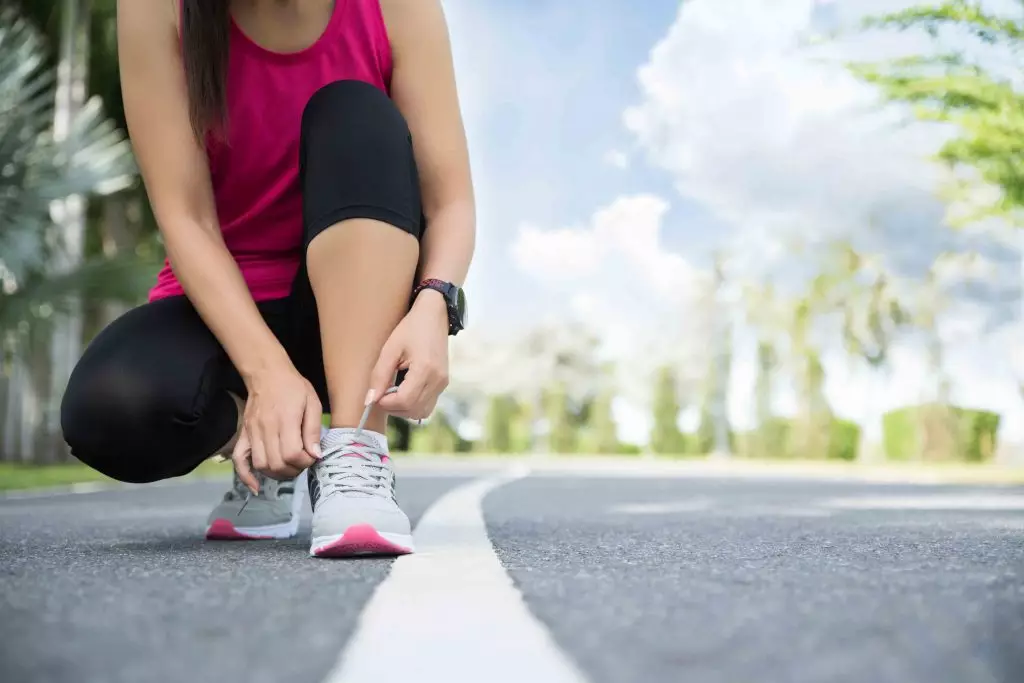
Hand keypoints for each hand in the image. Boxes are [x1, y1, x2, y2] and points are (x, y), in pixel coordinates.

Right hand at [232, 361, 321, 492]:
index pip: (292, 454)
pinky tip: (256, 486)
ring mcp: (252, 433)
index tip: (312, 456)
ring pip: (261, 465)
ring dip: (277, 474)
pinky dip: (246, 476)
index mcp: (285, 420)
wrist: (267, 373)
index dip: (305, 462)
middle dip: (294, 470)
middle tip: (303, 462)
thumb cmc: (293, 387)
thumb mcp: (312, 403)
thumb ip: (314, 430)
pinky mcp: (243, 434)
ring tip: (289, 467)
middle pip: (277, 464)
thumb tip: (316, 455)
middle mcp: (265, 429)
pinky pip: (239, 460)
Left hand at [367, 292, 449, 419]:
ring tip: (392, 393)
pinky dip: (413, 405)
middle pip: (413, 410)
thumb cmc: (410, 328)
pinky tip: (403, 391)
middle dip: (393, 408)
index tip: (375, 396)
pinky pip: (428, 405)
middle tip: (381, 394)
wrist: (434, 316)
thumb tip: (370, 400)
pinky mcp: (443, 383)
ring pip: (422, 412)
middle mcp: (438, 380)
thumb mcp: (390, 349)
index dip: (386, 403)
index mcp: (425, 369)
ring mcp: (443, 383)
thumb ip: (379, 375)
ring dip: (403, 409)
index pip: (405, 401)